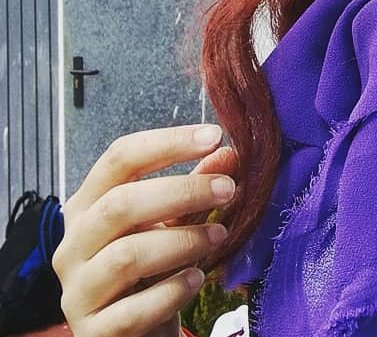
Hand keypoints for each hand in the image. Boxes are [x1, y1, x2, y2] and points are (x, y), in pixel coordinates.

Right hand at [52, 124, 238, 336]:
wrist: (136, 334)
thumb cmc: (152, 268)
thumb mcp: (173, 222)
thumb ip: (195, 189)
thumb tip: (228, 154)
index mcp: (88, 205)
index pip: (119, 158)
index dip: (168, 142)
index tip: (215, 136)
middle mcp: (72, 245)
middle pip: (120, 204)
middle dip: (182, 191)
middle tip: (228, 189)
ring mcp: (76, 292)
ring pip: (125, 256)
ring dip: (182, 241)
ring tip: (220, 235)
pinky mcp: (92, 333)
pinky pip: (131, 311)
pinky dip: (171, 292)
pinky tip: (196, 280)